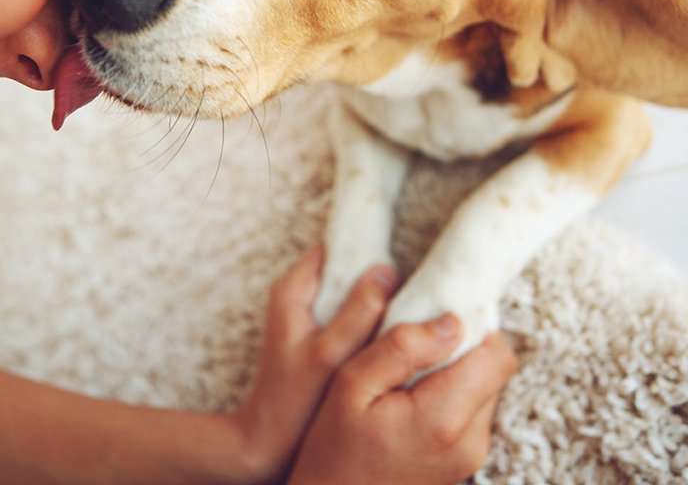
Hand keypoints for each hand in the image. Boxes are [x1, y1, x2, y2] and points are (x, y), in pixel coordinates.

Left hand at [228, 247, 398, 482]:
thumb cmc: (293, 401)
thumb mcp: (329, 353)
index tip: (405, 254)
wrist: (269, 442)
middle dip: (381, 275)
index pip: (335, 245)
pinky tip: (397, 335)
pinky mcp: (322, 337)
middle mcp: (298, 295)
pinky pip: (354, 316)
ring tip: (412, 309)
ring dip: (380, 300)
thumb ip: (357, 311)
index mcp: (293, 289)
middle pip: (349, 268)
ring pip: (354, 294)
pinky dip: (374, 321)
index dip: (369, 245)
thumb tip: (386, 271)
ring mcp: (311, 317)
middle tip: (418, 286)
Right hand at [288, 317, 516, 484]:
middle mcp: (470, 441)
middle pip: (492, 369)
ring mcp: (471, 456)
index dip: (474, 327)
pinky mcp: (464, 461)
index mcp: (444, 419)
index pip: (497, 356)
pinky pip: (471, 410)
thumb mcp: (351, 385)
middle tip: (416, 347)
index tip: (437, 318)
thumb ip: (402, 348)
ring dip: (455, 371)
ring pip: (484, 387)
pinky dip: (449, 395)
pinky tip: (411, 399)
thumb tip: (452, 322)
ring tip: (408, 376)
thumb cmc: (333, 446)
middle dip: (461, 348)